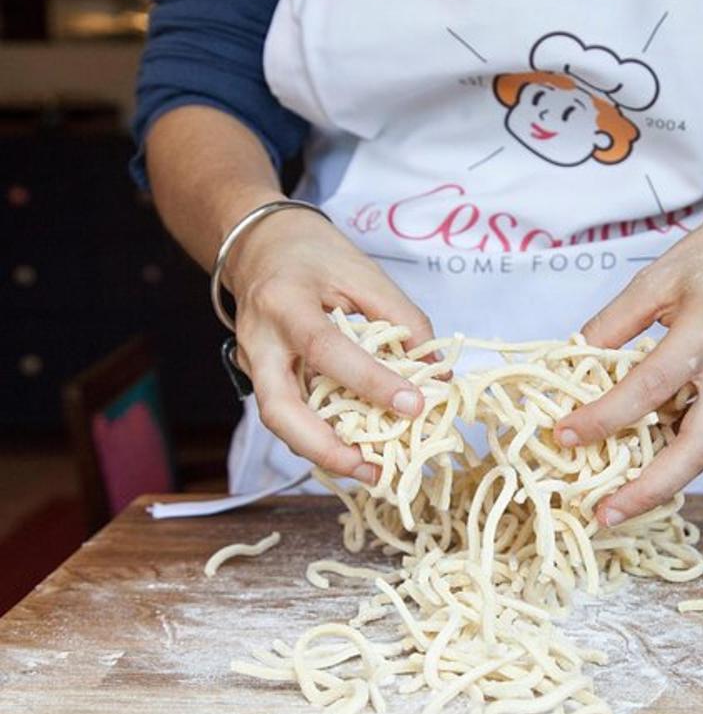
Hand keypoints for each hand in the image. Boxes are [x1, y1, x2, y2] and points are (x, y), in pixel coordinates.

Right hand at [226, 208, 434, 483]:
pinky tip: (355, 450)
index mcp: (285, 302)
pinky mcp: (261, 377)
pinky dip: (318, 438)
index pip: (325, 348)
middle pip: (278, 409)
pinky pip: (287, 415)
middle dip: (324, 447)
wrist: (260, 243)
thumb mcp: (364, 273)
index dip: (369, 380)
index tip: (413, 404)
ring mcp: (253, 363)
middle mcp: (259, 340)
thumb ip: (404, 319)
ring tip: (371, 470)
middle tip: (373, 469)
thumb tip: (437, 373)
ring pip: (278, 421)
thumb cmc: (315, 254)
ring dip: (322, 452)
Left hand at [553, 206, 702, 525]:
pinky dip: (674, 455)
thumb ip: (615, 321)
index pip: (650, 386)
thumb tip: (571, 363)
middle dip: (650, 489)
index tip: (565, 434)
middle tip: (605, 514)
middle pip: (698, 448)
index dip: (605, 416)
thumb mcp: (659, 275)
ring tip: (617, 504)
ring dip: (662, 483)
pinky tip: (642, 467)